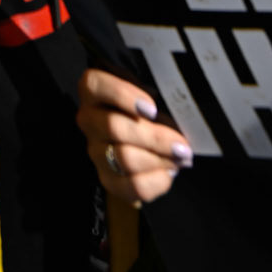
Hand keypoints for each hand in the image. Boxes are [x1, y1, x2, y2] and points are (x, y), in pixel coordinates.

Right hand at [77, 68, 192, 204]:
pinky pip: (133, 186)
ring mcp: (96, 151)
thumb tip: (177, 109)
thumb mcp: (149, 91)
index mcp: (94, 90)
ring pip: (125, 158)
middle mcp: (89, 120)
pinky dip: (157, 181)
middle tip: (182, 144)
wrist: (144, 140)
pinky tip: (168, 172)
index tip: (152, 108)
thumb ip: (156, 92)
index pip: (95, 85)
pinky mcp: (108, 179)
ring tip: (180, 157)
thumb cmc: (148, 109)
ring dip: (160, 160)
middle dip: (155, 138)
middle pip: (114, 128)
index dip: (121, 95)